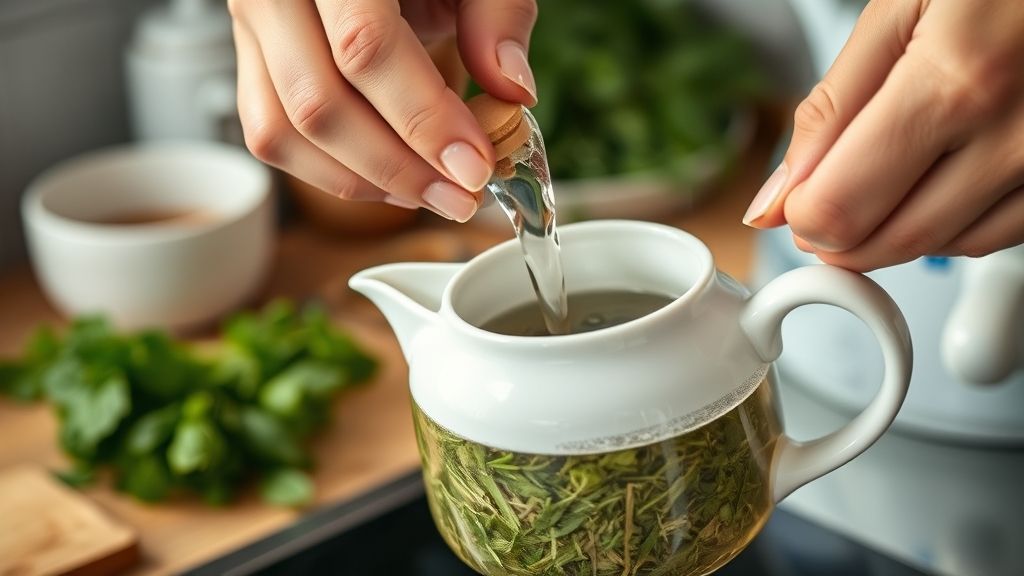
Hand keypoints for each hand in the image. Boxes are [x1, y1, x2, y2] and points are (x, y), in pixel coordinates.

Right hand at [228, 0, 537, 221]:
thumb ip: (498, 13)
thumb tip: (512, 91)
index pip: (365, 47)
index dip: (423, 118)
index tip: (475, 166)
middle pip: (317, 102)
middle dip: (399, 168)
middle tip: (462, 197)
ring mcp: (253, 25)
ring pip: (283, 131)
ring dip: (364, 182)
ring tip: (431, 194)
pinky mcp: (252, 58)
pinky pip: (272, 134)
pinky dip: (332, 172)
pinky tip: (391, 180)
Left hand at [743, 0, 1023, 270]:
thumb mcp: (901, 8)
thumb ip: (831, 107)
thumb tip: (779, 196)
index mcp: (955, 82)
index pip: (842, 206)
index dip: (802, 214)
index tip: (795, 200)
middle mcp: (1013, 136)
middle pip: (891, 240)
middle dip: (841, 232)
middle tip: (826, 197)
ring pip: (943, 246)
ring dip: (892, 229)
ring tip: (883, 171)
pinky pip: (995, 235)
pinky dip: (949, 223)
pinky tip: (936, 178)